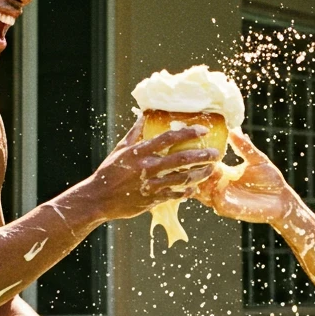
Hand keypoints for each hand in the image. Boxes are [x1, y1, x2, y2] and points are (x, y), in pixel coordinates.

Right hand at [85, 117, 222, 220]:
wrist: (98, 199)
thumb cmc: (109, 171)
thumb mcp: (120, 150)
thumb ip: (135, 133)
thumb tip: (144, 115)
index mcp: (139, 152)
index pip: (168, 138)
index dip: (187, 133)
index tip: (203, 130)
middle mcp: (147, 167)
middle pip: (181, 159)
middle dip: (201, 155)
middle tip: (216, 153)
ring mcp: (151, 185)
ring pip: (182, 178)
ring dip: (199, 173)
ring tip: (211, 169)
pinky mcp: (152, 200)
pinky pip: (174, 195)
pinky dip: (186, 191)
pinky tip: (195, 187)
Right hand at [195, 130, 296, 224]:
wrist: (281, 200)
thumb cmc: (270, 179)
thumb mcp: (256, 159)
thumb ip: (244, 146)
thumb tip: (234, 128)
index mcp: (222, 172)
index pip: (202, 164)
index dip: (197, 155)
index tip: (195, 142)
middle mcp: (217, 185)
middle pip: (196, 177)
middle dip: (194, 166)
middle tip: (198, 153)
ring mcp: (220, 197)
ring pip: (201, 189)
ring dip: (202, 177)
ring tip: (210, 164)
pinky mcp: (226, 208)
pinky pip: (214, 199)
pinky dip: (213, 188)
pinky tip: (219, 176)